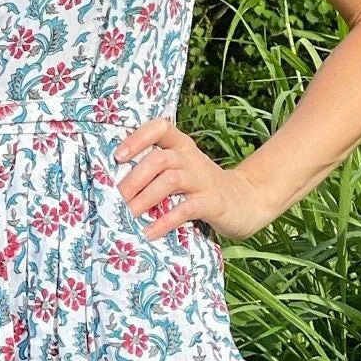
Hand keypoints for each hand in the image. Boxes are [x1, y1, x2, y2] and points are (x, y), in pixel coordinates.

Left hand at [112, 119, 275, 243]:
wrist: (246, 201)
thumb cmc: (201, 187)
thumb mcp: (181, 170)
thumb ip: (154, 171)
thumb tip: (115, 185)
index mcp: (181, 146)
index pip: (160, 128)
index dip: (137, 138)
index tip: (118, 157)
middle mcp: (191, 158)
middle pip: (158, 160)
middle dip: (133, 180)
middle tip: (115, 200)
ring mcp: (203, 180)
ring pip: (170, 181)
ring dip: (145, 199)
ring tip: (128, 216)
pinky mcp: (212, 203)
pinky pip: (185, 209)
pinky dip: (165, 221)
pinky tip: (149, 232)